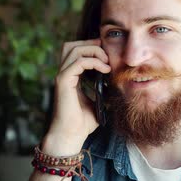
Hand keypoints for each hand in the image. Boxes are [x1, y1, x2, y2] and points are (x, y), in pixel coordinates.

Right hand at [43, 39, 110, 155]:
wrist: (71, 136)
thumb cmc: (82, 124)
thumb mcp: (97, 103)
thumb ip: (103, 92)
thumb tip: (118, 85)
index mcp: (70, 77)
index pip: (75, 51)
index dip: (91, 47)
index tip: (108, 55)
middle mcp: (63, 74)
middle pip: (71, 45)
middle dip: (91, 44)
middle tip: (107, 53)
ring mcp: (62, 76)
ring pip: (74, 49)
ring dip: (94, 51)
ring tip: (107, 62)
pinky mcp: (63, 81)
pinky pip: (78, 62)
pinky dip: (93, 62)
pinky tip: (105, 70)